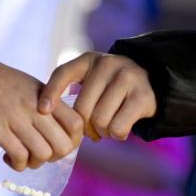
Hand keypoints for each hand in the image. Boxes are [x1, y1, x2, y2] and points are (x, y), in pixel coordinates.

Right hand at [0, 60, 82, 170]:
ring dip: (35, 163)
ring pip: (43, 154)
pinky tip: (9, 158)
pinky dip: (18, 164)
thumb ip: (46, 104)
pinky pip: (19, 157)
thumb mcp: (29, 86)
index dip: (73, 140)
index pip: (76, 123)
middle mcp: (35, 108)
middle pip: (63, 145)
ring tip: (23, 157)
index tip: (59, 143)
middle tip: (41, 154)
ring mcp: (17, 119)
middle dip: (54, 157)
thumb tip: (56, 130)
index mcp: (46, 96)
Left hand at [38, 52, 155, 141]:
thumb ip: (69, 89)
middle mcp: (107, 64)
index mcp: (88, 60)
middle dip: (83, 126)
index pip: (63, 73)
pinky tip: (118, 130)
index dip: (50, 93)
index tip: (42, 111)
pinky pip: (118, 127)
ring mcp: (127, 78)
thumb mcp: (89, 80)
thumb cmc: (109, 87)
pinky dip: (116, 135)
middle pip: (82, 108)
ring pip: (99, 120)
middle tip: (89, 131)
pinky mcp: (143, 96)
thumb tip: (43, 112)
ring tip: (104, 129)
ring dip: (100, 132)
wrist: (153, 81)